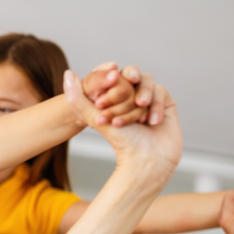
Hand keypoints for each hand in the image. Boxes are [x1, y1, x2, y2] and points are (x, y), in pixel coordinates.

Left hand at [65, 70, 181, 181]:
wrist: (146, 160)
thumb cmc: (121, 142)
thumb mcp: (95, 118)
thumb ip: (77, 98)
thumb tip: (68, 73)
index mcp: (114, 97)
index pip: (113, 78)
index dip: (110, 85)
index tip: (104, 103)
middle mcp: (131, 96)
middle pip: (131, 79)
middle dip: (127, 94)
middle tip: (128, 104)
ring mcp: (149, 99)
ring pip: (146, 84)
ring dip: (142, 97)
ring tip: (140, 115)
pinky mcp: (166, 103)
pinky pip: (161, 92)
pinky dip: (155, 106)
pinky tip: (151, 123)